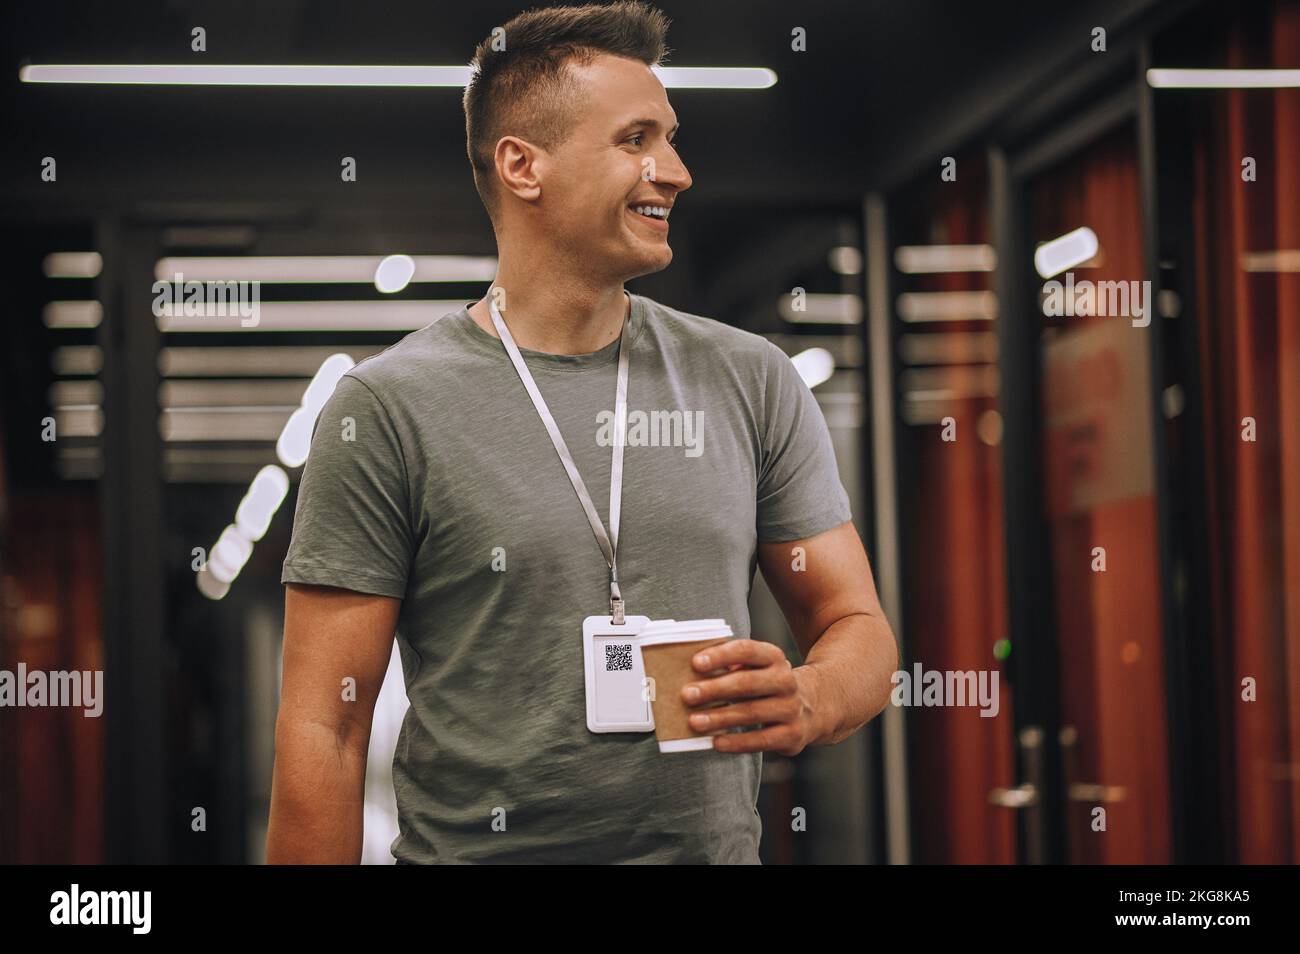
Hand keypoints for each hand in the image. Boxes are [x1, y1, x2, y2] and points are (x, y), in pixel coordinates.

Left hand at [681, 638, 821, 754]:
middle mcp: (786, 680)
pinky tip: (716, 742)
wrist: (813, 707)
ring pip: (752, 713)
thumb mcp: (756, 668)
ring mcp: (791, 708)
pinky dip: (737, 742)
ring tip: (695, 721)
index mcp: (774, 657)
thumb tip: (694, 672)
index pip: (746, 650)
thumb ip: (731, 666)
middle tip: (687, 695)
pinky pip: (761, 740)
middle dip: (715, 689)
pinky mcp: (792, 735)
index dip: (721, 656)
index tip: (696, 663)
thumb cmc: (767, 685)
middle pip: (747, 682)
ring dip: (720, 718)